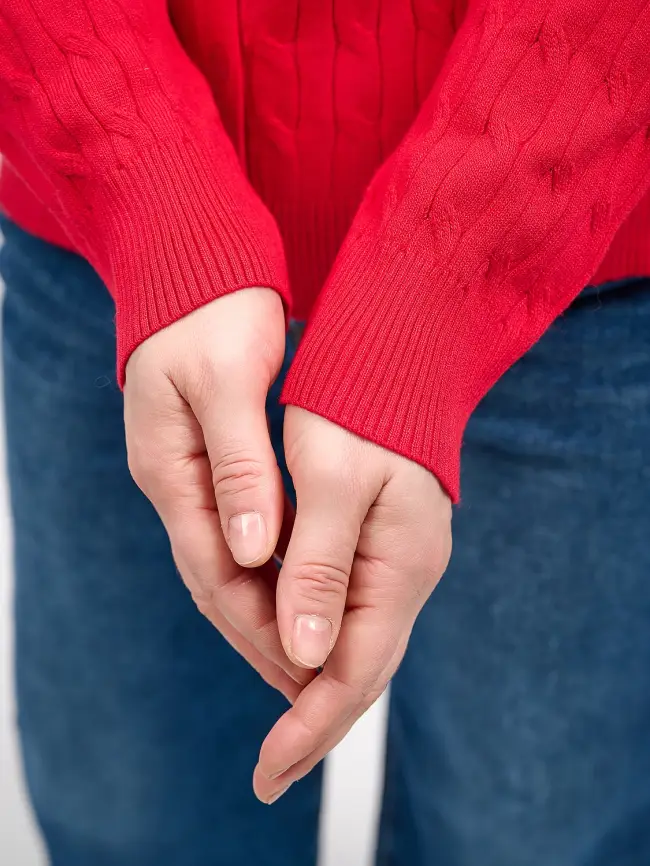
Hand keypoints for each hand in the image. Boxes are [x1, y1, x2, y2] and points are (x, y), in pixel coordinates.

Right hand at [124, 290, 312, 701]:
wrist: (194, 264)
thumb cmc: (212, 313)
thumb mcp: (227, 384)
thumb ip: (241, 469)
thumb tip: (253, 552)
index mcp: (171, 471)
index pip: (215, 571)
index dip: (260, 625)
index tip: (303, 673)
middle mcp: (174, 484)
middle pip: (217, 582)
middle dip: (262, 637)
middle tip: (309, 692)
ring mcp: (188, 476)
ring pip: (227, 566)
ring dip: (265, 615)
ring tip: (307, 662)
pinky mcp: (210, 464)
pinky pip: (237, 537)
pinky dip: (267, 574)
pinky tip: (296, 591)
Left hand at [253, 407, 451, 801]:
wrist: (395, 352)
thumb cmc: (360, 405)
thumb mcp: (330, 479)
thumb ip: (319, 567)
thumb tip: (307, 655)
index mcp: (399, 563)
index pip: (356, 670)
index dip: (311, 723)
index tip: (270, 769)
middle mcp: (404, 572)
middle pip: (359, 669)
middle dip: (311, 721)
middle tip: (270, 771)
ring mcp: (394, 559)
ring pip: (349, 643)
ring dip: (308, 686)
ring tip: (274, 730)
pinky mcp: (376, 543)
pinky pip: (345, 609)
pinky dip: (311, 640)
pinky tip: (284, 652)